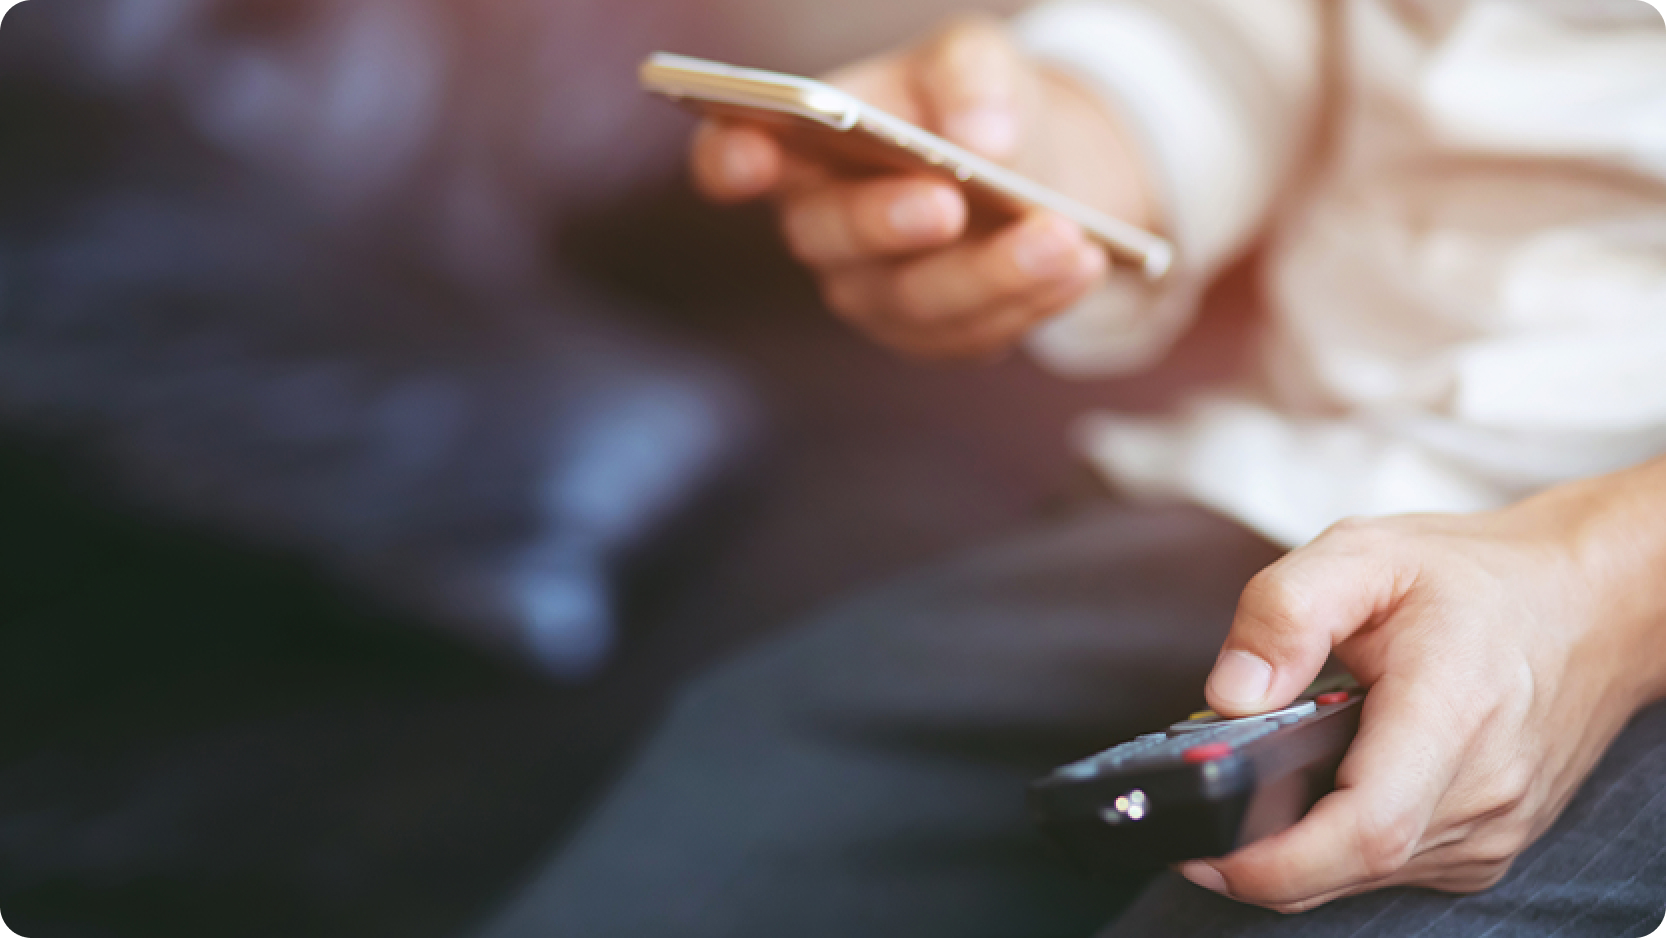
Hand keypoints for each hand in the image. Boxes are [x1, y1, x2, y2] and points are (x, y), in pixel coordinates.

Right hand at [688, 16, 1154, 360]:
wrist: (1030, 165)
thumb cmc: (969, 103)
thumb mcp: (974, 57)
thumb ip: (968, 72)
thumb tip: (981, 138)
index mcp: (798, 147)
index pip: (732, 159)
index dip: (730, 160)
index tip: (753, 150)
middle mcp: (821, 231)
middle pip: (828, 240)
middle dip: (886, 222)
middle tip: (945, 202)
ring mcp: (874, 293)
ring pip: (914, 302)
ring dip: (992, 273)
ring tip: (1065, 237)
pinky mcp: (933, 336)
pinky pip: (973, 335)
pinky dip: (1033, 300)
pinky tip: (1086, 263)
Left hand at [1186, 461, 1665, 912]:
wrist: (1588, 604)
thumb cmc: (1479, 579)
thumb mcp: (1365, 554)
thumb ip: (1286, 612)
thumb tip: (1232, 691)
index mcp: (1451, 714)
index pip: (1366, 828)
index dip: (1273, 859)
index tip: (1204, 851)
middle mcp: (1481, 790)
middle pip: (1348, 865)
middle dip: (1260, 850)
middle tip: (1204, 810)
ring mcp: (1491, 829)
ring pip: (1363, 875)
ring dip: (1300, 845)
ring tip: (1265, 781)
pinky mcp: (1486, 846)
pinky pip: (1392, 868)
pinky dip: (1340, 843)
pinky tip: (1323, 789)